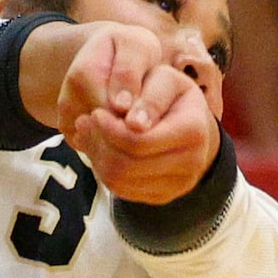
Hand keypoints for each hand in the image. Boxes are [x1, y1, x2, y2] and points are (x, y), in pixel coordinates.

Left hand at [53, 23, 219, 204]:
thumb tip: (133, 123)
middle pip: (126, 166)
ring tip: (88, 134)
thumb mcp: (163, 80)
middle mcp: (191, 163)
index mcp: (193, 131)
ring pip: (120, 182)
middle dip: (98, 144)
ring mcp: (178, 185)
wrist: (192, 123)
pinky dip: (104, 170)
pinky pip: (122, 191)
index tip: (94, 113)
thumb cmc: (172, 95)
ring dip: (97, 157)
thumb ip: (149, 97)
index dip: (108, 129)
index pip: (138, 142)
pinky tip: (100, 149)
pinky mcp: (163, 196)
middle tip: (84, 123)